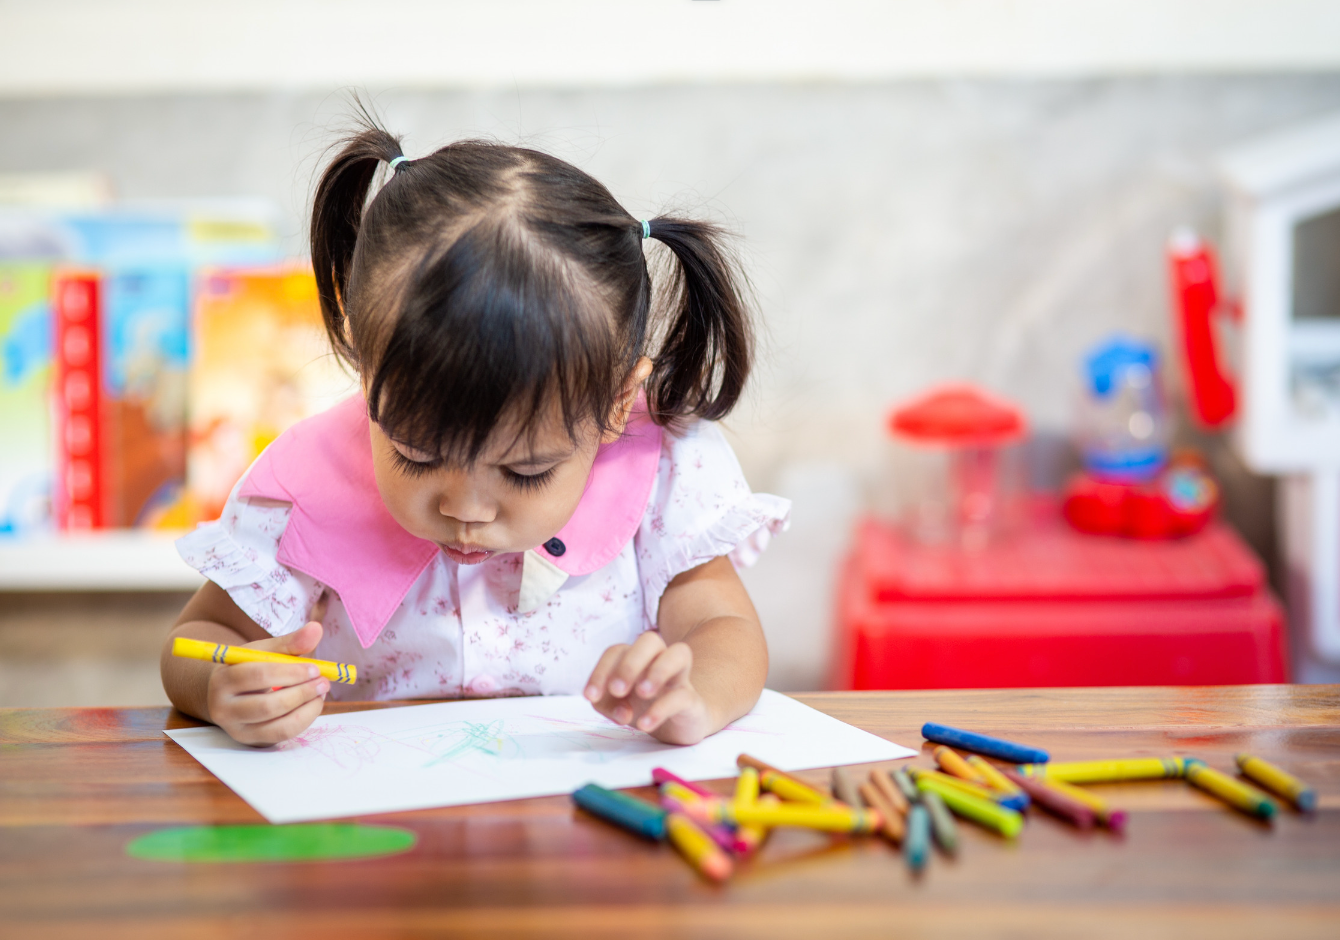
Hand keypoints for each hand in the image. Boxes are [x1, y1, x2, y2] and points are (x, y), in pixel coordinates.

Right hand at [205, 621, 329, 745]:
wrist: (226, 694)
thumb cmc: (249, 668)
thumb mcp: (263, 651)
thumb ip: (290, 642)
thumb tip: (316, 628)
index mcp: (224, 679)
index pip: (258, 676)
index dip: (290, 673)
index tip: (315, 668)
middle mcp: (224, 709)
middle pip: (267, 706)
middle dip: (302, 693)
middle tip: (324, 682)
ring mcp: (237, 729)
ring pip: (278, 726)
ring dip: (307, 708)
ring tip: (321, 692)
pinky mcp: (251, 741)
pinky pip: (283, 735)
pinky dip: (304, 720)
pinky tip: (313, 704)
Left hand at [583, 632, 714, 744]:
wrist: (677, 726)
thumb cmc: (643, 708)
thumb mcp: (616, 706)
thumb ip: (607, 704)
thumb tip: (620, 710)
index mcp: (636, 658)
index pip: (617, 652)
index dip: (601, 671)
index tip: (590, 696)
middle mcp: (659, 660)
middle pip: (650, 641)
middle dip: (630, 664)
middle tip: (617, 690)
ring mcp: (679, 677)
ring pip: (679, 653)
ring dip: (658, 670)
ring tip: (642, 694)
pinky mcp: (692, 700)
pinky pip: (683, 695)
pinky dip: (662, 708)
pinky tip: (645, 724)